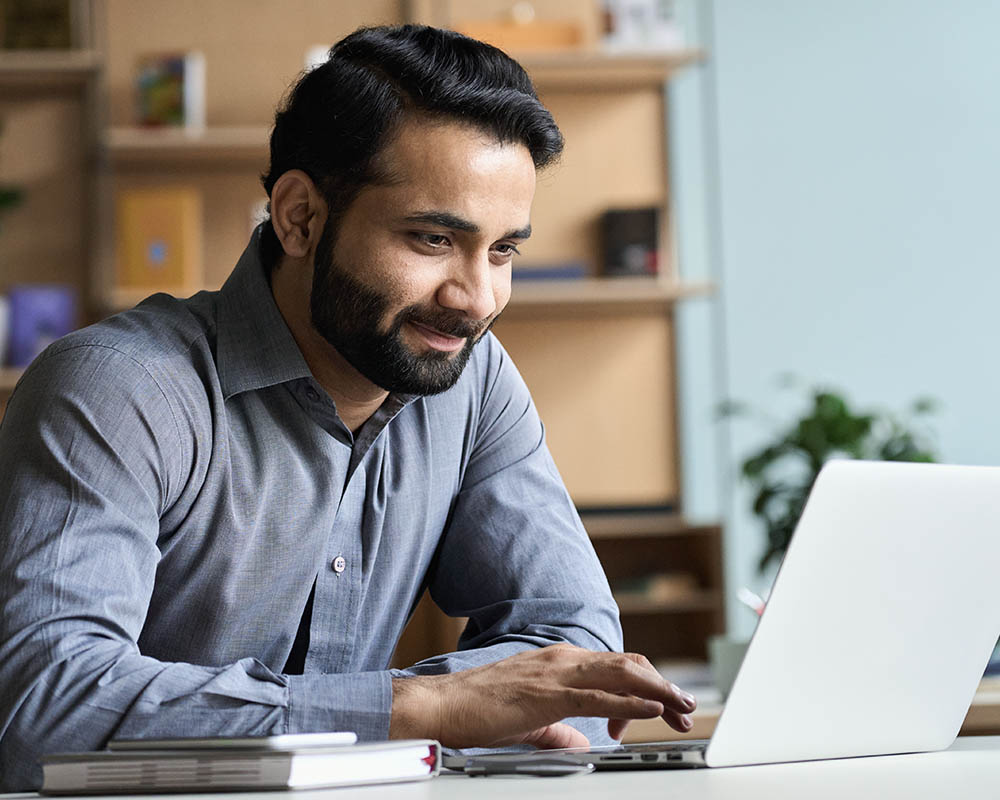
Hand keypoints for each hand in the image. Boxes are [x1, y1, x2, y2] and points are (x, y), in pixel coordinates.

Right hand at [389, 644, 695, 749]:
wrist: (442, 704)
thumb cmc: (478, 709)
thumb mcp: (530, 720)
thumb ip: (559, 729)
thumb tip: (582, 743)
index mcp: (559, 662)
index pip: (615, 667)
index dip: (646, 686)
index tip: (662, 710)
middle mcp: (562, 659)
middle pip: (628, 666)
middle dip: (663, 686)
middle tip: (686, 708)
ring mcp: (556, 673)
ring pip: (621, 674)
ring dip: (658, 690)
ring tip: (682, 706)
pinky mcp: (548, 694)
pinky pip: (598, 695)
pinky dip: (630, 701)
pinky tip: (651, 709)